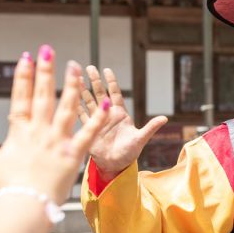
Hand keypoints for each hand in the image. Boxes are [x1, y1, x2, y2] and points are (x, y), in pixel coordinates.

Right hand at [0, 46, 109, 204]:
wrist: (24, 208)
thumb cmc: (7, 188)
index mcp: (19, 134)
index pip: (20, 98)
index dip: (23, 77)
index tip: (26, 58)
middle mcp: (38, 133)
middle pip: (42, 97)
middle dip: (45, 72)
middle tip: (48, 50)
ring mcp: (56, 142)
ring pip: (66, 108)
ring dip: (71, 86)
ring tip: (75, 66)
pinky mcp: (73, 155)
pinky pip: (88, 133)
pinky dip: (98, 119)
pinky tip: (107, 103)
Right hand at [78, 66, 167, 180]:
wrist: (115, 165)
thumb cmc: (129, 152)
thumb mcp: (140, 139)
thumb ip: (150, 127)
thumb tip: (165, 118)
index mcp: (120, 114)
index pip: (115, 94)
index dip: (111, 82)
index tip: (107, 70)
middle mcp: (107, 115)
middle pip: (100, 94)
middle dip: (95, 81)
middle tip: (89, 67)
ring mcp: (97, 121)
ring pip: (88, 102)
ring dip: (83, 90)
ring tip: (76, 78)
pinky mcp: (89, 130)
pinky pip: (81, 116)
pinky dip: (75, 107)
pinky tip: (69, 97)